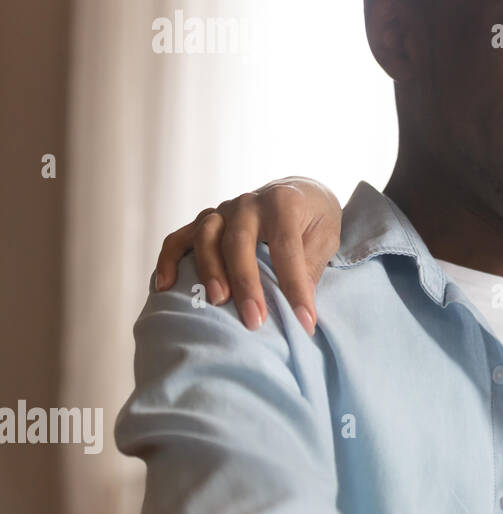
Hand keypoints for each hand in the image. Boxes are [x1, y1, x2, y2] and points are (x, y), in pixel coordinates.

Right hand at [154, 177, 342, 334]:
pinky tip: (165, 287)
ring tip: (218, 302)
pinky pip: (178, 239)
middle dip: (246, 283)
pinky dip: (168, 260)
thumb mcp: (326, 236)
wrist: (297, 192)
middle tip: (255, 320)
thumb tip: (299, 299)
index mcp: (282, 203)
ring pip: (206, 237)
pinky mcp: (204, 223)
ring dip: (209, 271)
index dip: (294, 285)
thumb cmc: (314, 220)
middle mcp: (248, 203)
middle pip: (239, 242)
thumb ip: (312, 263)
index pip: (286, 247)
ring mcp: (222, 211)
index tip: (304, 321)